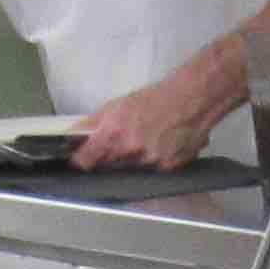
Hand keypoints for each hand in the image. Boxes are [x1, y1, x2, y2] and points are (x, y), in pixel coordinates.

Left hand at [73, 57, 236, 170]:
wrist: (193, 100)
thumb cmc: (159, 98)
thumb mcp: (119, 104)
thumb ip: (95, 122)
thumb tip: (76, 132)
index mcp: (114, 132)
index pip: (87, 158)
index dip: (82, 160)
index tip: (80, 160)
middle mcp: (131, 150)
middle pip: (110, 165)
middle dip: (111, 156)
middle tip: (122, 142)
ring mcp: (151, 161)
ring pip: (132, 168)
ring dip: (134, 159)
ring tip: (147, 139)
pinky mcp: (168, 167)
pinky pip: (154, 170)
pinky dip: (155, 160)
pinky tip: (162, 144)